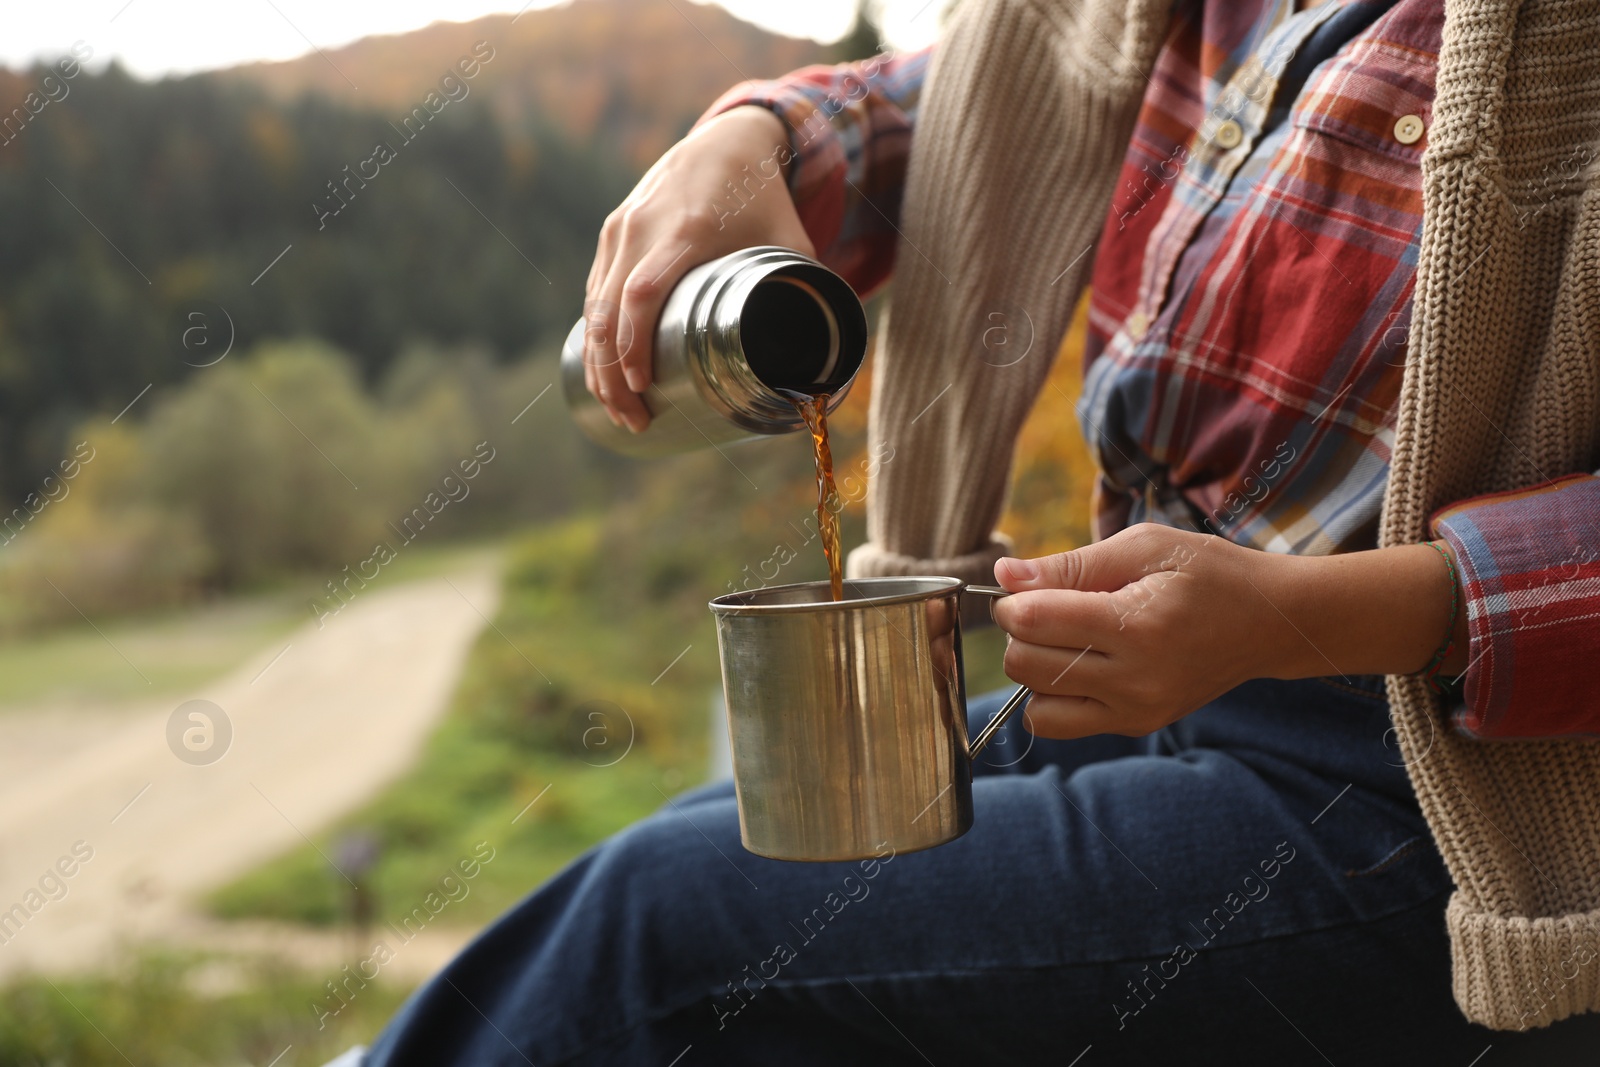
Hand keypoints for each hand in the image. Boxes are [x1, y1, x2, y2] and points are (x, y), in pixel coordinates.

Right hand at [583, 105, 815, 432]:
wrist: (726, 140)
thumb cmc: (763, 199)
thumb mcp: (790, 242)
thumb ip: (805, 293)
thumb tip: (819, 358)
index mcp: (688, 231)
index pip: (643, 294)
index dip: (635, 345)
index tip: (642, 388)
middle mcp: (645, 227)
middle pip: (609, 311)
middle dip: (613, 374)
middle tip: (632, 420)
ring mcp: (622, 228)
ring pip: (594, 306)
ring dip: (598, 362)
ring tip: (616, 408)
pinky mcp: (612, 232)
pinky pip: (594, 291)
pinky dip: (594, 335)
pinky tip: (601, 369)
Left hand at [991, 524, 1464, 738]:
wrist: (1269, 622)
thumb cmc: (1206, 573)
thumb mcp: (1144, 547)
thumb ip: (1070, 565)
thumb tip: (1004, 576)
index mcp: (1138, 624)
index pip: (1034, 621)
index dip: (1012, 601)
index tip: (1024, 587)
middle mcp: (1136, 677)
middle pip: (1025, 664)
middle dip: (1019, 633)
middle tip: (1047, 608)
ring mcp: (1137, 709)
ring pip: (1036, 702)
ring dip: (1032, 668)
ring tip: (1065, 640)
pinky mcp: (1137, 725)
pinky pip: (1059, 724)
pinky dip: (1052, 697)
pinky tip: (1078, 666)